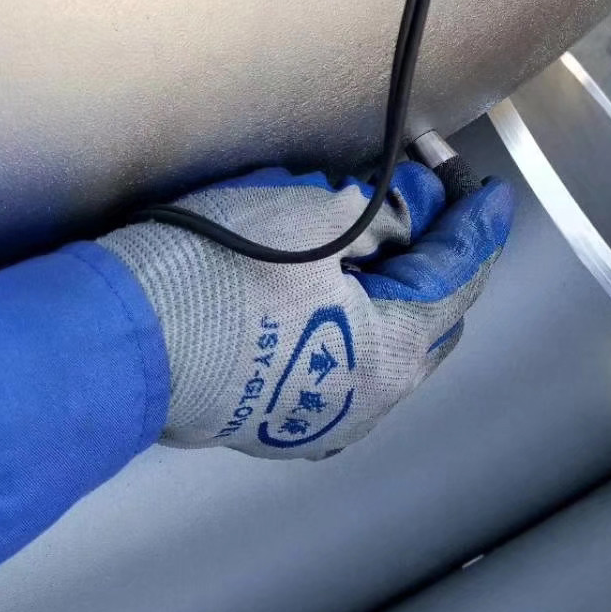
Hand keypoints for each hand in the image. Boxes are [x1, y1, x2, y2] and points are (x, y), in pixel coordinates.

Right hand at [97, 161, 512, 457]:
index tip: (486, 194)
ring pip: (386, 342)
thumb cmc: (216, 278)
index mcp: (392, 352)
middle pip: (430, 316)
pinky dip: (352, 320)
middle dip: (437, 257)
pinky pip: (340, 362)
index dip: (474, 224)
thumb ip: (387, 212)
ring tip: (373, 237)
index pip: (457, 275)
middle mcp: (368, 399)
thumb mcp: (319, 219)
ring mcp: (321, 417)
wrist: (124, 339)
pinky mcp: (279, 417)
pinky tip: (331, 286)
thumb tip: (419, 206)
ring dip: (391, 290)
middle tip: (430, 201)